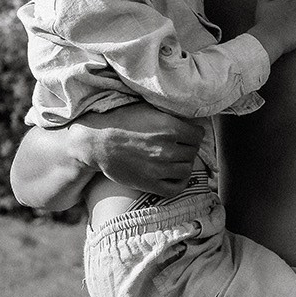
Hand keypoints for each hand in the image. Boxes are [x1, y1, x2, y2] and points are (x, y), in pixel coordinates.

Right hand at [70, 102, 204, 195]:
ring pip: (187, 168)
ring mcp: (159, 168)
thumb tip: (189, 116)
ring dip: (184, 163)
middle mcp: (167, 149)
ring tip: (176, 159)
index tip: (188, 133)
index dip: (194, 133)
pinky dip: (180, 182)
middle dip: (188, 147)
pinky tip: (175, 174)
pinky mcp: (150, 183)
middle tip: (179, 146)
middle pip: (193, 151)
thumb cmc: (120, 121)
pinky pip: (176, 187)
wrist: (97, 142)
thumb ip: (170, 114)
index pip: (198, 134)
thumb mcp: (148, 109)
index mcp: (169, 128)